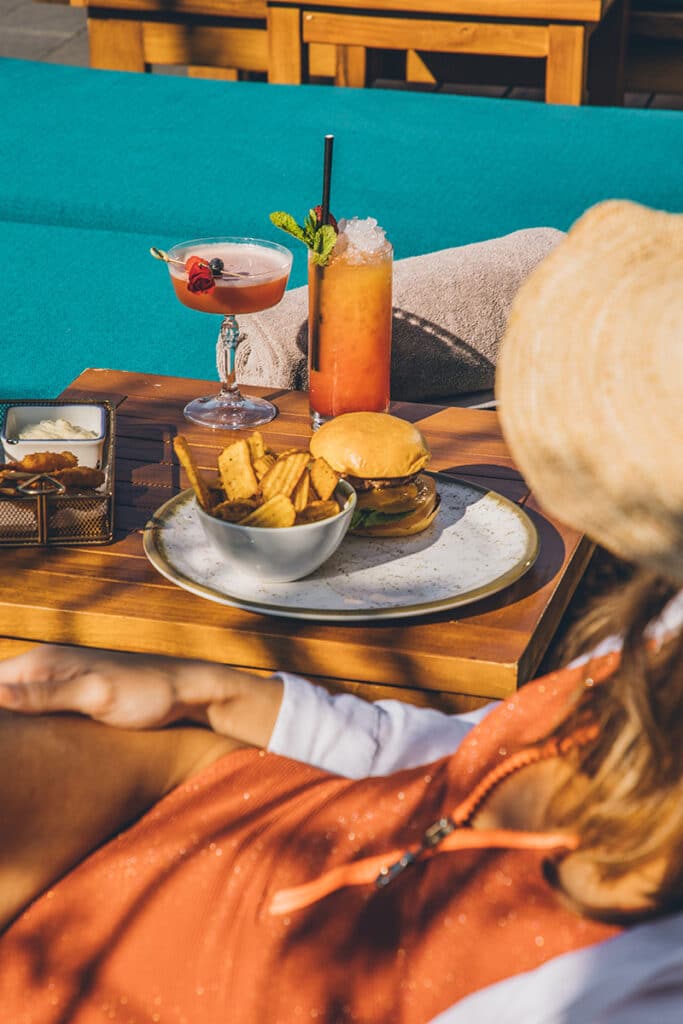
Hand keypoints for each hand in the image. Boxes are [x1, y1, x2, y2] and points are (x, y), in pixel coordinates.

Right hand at [0, 645, 282, 744]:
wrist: (188, 690)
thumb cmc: (148, 693)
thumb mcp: (97, 697)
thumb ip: (46, 695)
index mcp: (43, 664)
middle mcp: (45, 667)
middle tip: (3, 762)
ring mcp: (58, 680)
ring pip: (13, 702)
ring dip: (7, 725)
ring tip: (8, 761)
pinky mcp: (72, 695)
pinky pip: (33, 708)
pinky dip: (23, 723)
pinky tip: (23, 747)